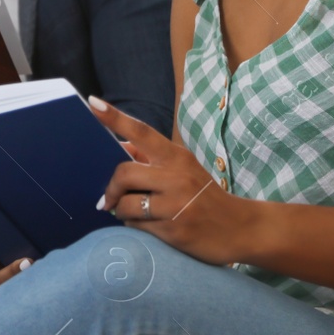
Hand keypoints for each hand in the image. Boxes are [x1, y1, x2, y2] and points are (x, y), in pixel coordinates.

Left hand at [88, 96, 247, 264]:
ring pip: (126, 205)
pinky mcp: (174, 230)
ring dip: (122, 211)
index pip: (142, 132)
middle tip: (108, 199)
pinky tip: (149, 227)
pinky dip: (135, 227)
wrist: (240, 228)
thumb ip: (153, 158)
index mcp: (177, 157)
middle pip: (124, 173)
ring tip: (134, 214)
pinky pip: (136, 227)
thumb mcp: (185, 170)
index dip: (115, 118)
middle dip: (111, 188)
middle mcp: (177, 177)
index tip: (93, 104)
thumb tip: (121, 146)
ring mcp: (176, 204)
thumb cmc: (205, 196)